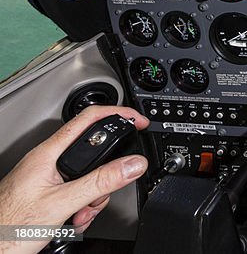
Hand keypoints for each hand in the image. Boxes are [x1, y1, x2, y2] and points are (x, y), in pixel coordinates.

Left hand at [0, 106, 148, 253]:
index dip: (118, 115)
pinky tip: (71, 220)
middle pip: (93, 153)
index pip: (89, 119)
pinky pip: (75, 192)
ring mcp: (46, 178)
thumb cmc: (8, 227)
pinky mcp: (46, 193)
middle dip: (105, 176)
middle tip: (102, 193)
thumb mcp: (63, 203)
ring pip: (86, 177)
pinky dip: (81, 207)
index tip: (138, 122)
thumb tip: (132, 164)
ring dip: (92, 198)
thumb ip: (100, 181)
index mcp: (48, 154)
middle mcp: (46, 162)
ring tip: (78, 215)